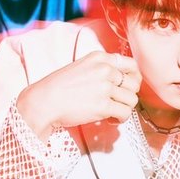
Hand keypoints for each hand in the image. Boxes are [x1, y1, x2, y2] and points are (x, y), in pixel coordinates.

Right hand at [17, 51, 140, 139]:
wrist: (44, 101)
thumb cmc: (58, 87)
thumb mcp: (81, 67)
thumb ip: (100, 70)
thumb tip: (119, 82)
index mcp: (100, 58)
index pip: (131, 64)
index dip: (134, 78)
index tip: (129, 88)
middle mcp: (105, 70)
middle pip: (134, 84)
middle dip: (128, 96)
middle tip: (118, 103)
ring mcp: (104, 87)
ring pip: (132, 100)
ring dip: (124, 109)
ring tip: (112, 113)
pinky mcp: (103, 105)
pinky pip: (125, 113)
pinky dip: (121, 119)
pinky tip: (110, 120)